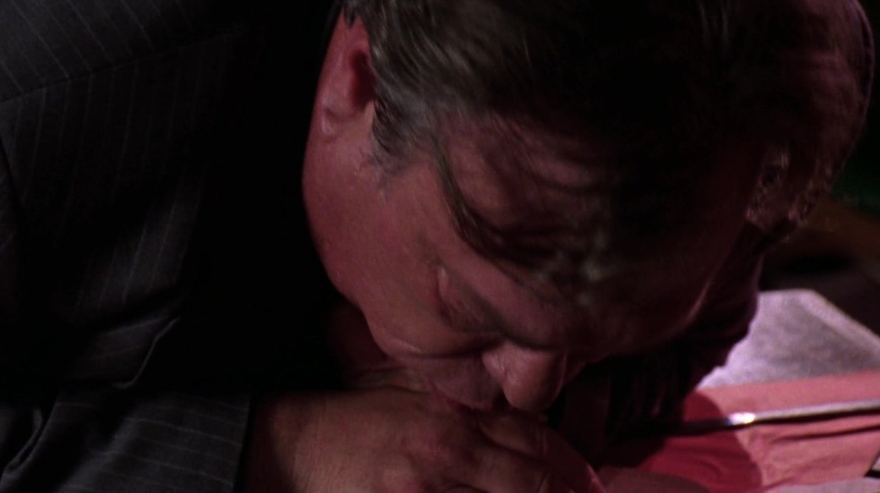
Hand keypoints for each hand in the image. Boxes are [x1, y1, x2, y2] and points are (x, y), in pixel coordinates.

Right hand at [245, 386, 604, 492]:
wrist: (286, 453)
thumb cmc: (346, 427)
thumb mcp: (405, 395)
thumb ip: (457, 400)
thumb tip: (517, 418)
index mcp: (450, 417)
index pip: (534, 440)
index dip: (574, 467)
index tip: (593, 483)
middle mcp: (447, 452)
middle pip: (533, 484)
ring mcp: (428, 492)